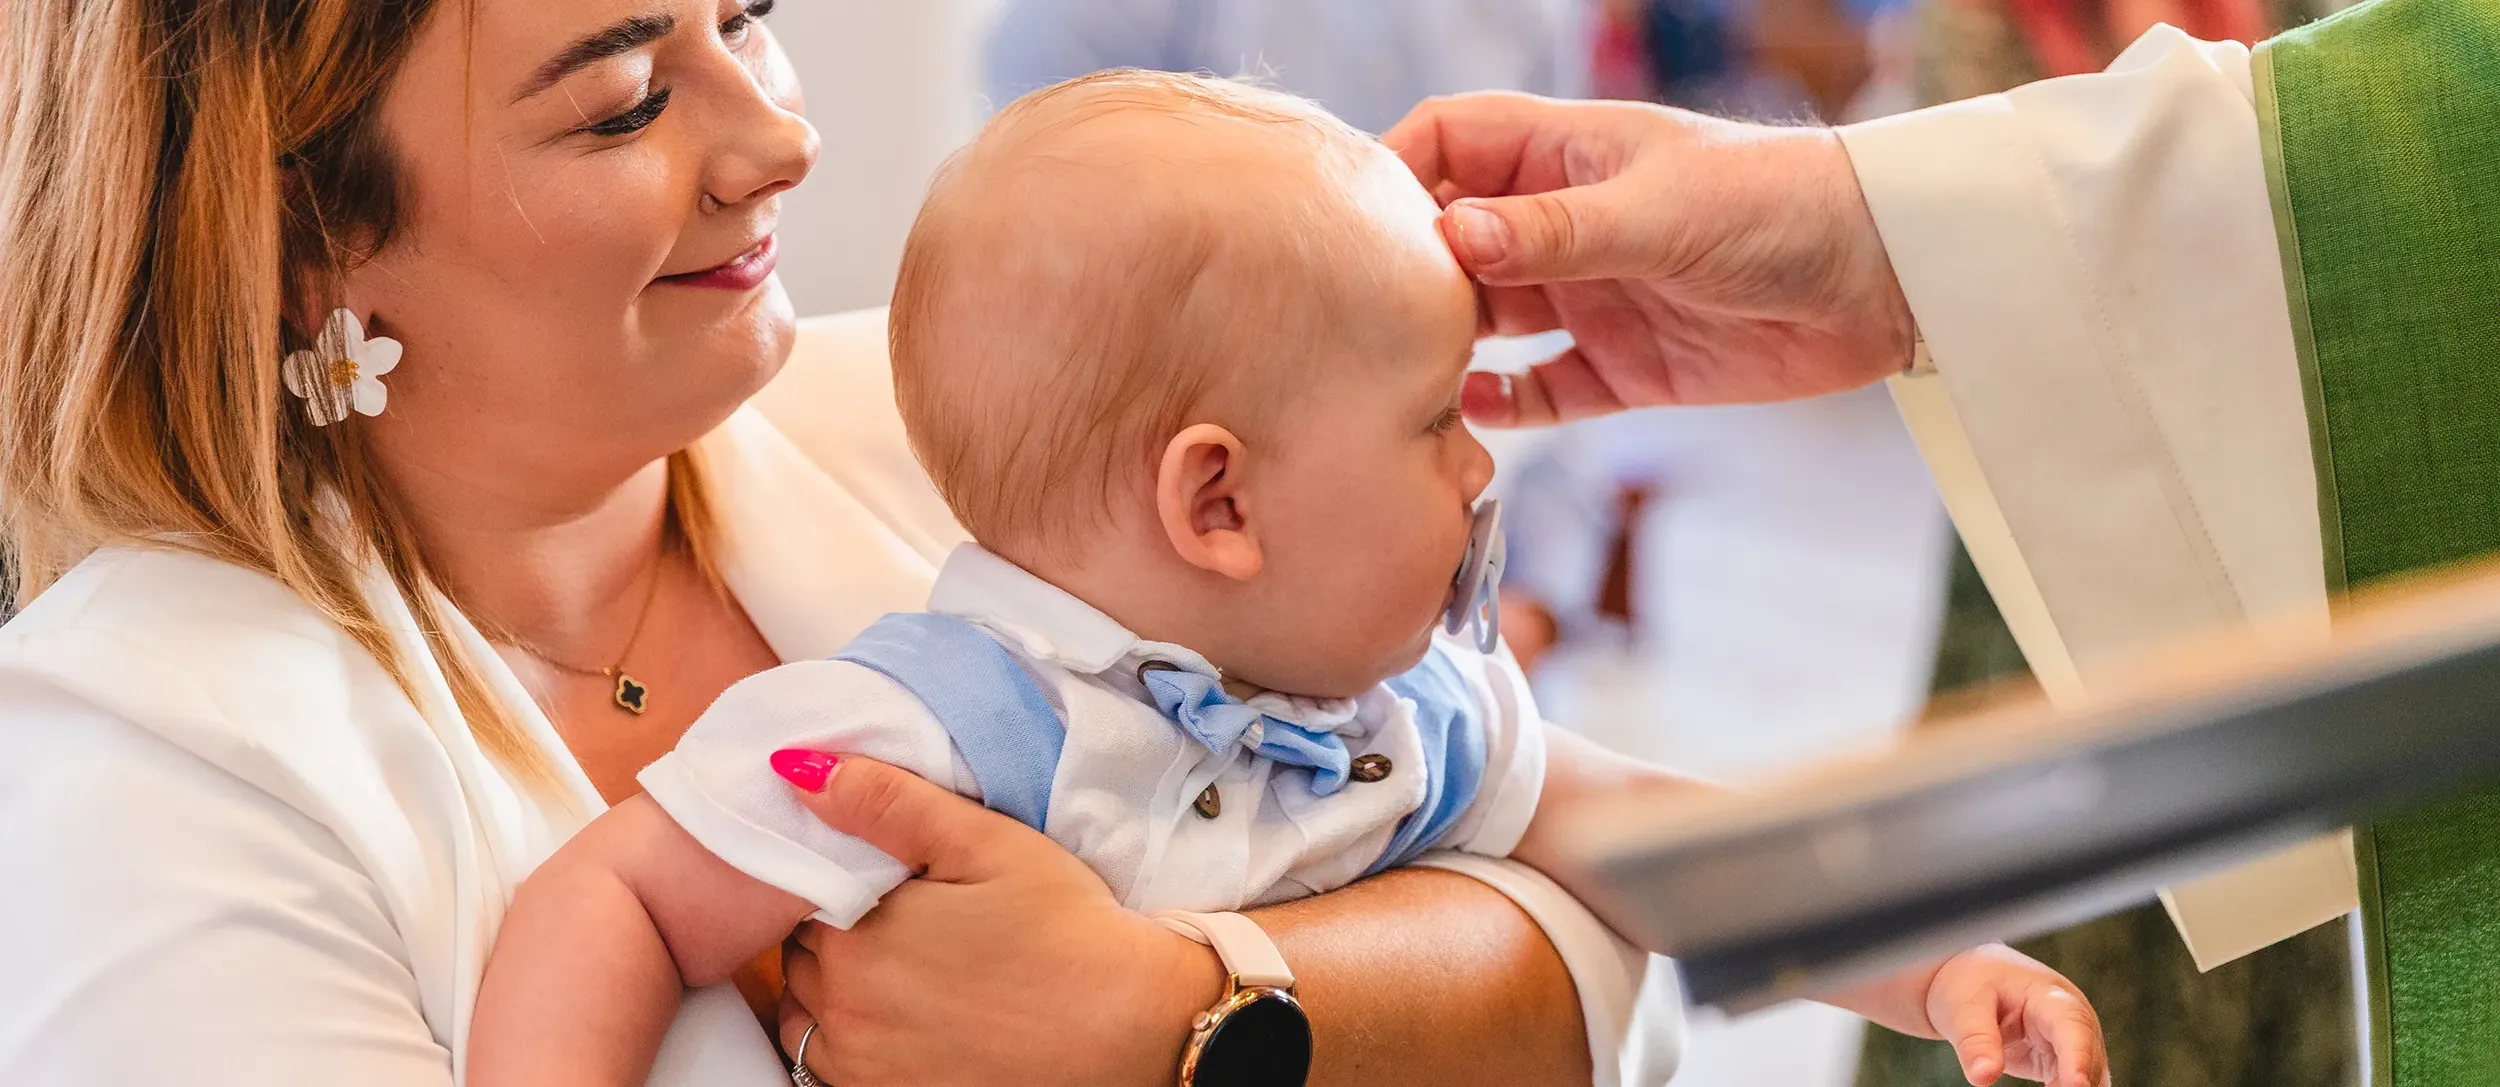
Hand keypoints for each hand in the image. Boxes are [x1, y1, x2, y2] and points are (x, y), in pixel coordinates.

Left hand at [772, 756, 1222, 1086]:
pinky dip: (854, 1044)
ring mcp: (864, 1070)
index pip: (798, 896)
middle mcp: (842, 1014)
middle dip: (834, 931)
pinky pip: (834, 1070)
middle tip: (903, 917)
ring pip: (808, 1018)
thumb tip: (797, 767)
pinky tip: (909, 1021)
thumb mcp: (984, 842)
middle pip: (799, 957)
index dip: (836, 879)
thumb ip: (888, 803)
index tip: (885, 878)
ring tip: (906, 970)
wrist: (1135, 1027)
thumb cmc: (1066, 928)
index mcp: (853, 940)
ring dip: (835, 992)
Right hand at [1382, 92, 1916, 425]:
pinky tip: (1478, 414)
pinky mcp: (1624, 367)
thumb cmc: (1780, 204)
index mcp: (1566, 153)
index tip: (1354, 223)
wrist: (1886, 277)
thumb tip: (1452, 239)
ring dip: (1449, 348)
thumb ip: (1554, 232)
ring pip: (1489, 323)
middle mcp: (1565, 223)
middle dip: (1410, 277)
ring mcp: (1592, 296)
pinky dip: (1506, 407)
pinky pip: (1542, 392)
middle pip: (1454, 242)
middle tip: (1374, 321)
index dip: (1395, 172)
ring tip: (1409, 375)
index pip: (1449, 143)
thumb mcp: (1659, 210)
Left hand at [1923, 945, 2108, 1086]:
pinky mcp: (2062, 1063)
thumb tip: (1983, 1077)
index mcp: (2051, 997)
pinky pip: (2072, 1085)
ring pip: (2090, 1078)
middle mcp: (2072, 1021)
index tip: (2077, 1084)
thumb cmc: (1974, 983)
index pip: (2073, 1026)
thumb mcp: (1964, 1005)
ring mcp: (2072, 1043)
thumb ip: (1975, 1040)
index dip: (2078, 1057)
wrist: (1975, 978)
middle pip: (2090, 1059)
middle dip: (2079, 1084)